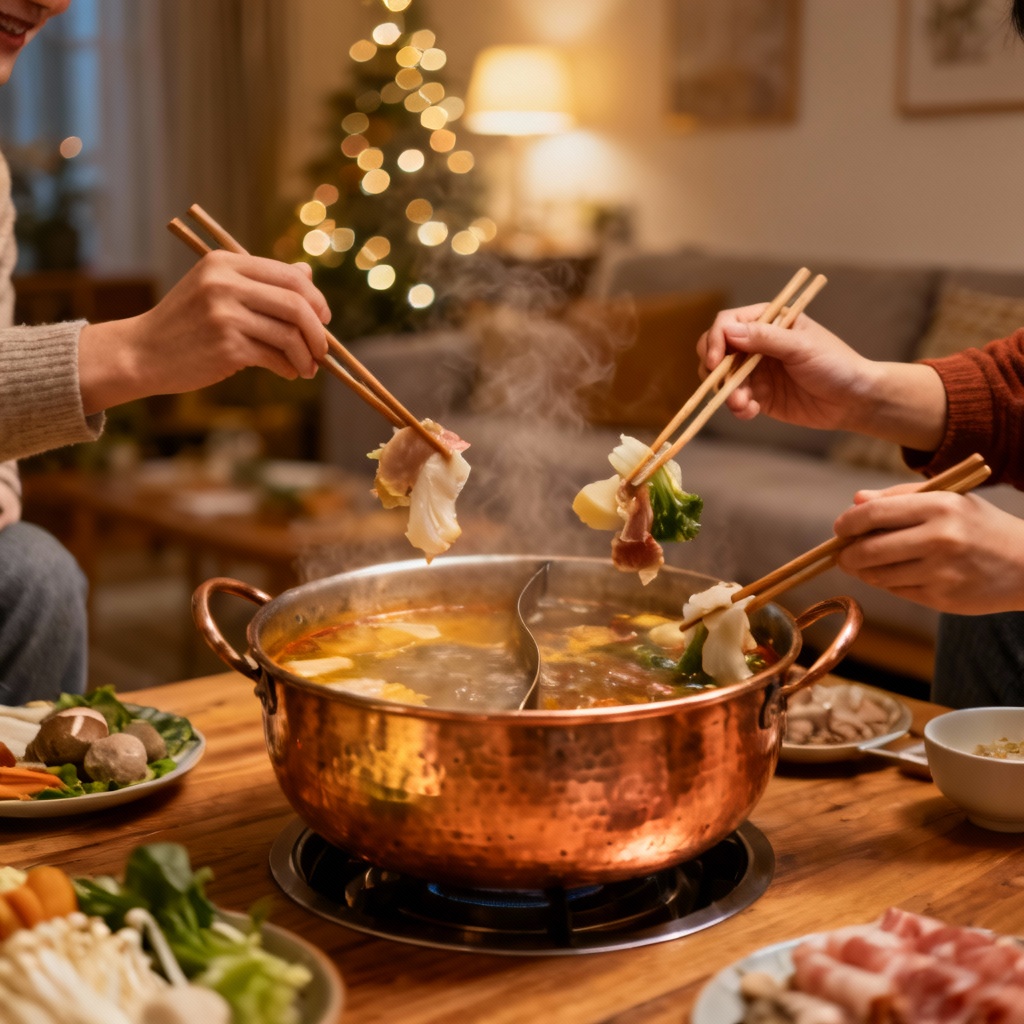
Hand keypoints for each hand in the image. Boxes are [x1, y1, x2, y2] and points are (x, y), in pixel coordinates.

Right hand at [78, 250, 330, 414]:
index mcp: (224, 263)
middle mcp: (224, 283)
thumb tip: (308, 272)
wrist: (142, 353)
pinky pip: (275, 357)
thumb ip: (261, 281)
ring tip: (307, 368)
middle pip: (296, 303)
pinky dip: (289, 368)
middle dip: (318, 330)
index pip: (289, 276)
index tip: (324, 317)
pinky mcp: (227, 346)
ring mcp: (225, 315)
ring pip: (289, 334)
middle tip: (323, 349)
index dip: (315, 298)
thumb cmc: (185, 324)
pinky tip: (289, 373)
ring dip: (306, 356)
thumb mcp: (217, 290)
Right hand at [696, 304, 946, 450]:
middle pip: (716, 350)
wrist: (853, 401)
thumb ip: (765, 338)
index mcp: (769, 321)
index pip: (728, 323)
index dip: (716, 340)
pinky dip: (737, 407)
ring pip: (723, 378)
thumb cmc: (835, 364)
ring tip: (743, 405)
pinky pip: (735, 399)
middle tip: (722, 386)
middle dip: (715, 370)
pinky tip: (751, 412)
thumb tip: (729, 331)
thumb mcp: (801, 347)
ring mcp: (756, 370)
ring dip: (727, 392)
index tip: (715, 361)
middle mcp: (757, 343)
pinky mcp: (758, 395)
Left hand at [832, 485, 1023, 613]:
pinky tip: (892, 574)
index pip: (874, 513)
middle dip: (846, 553)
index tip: (840, 528)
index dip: (848, 522)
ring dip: (862, 570)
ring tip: (862, 563)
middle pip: (869, 549)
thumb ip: (899, 497)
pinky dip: (886, 583)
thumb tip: (856, 501)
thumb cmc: (980, 526)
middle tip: (842, 552)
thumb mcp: (949, 499)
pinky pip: (897, 591)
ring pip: (878, 575)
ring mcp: (940, 572)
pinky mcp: (942, 598)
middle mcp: (939, 539)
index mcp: (940, 506)